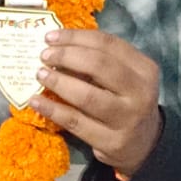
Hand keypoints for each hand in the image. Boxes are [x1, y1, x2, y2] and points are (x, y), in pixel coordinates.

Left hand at [28, 29, 162, 178]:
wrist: (143, 143)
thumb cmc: (125, 100)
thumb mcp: (123, 77)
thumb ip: (98, 60)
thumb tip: (56, 45)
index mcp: (144, 69)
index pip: (108, 44)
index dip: (76, 37)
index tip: (50, 37)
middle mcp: (140, 93)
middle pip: (99, 66)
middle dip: (66, 56)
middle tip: (44, 56)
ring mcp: (127, 119)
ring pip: (87, 96)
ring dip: (58, 82)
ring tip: (40, 74)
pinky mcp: (112, 142)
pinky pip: (75, 122)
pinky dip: (52, 109)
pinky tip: (36, 101)